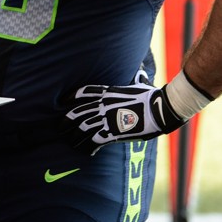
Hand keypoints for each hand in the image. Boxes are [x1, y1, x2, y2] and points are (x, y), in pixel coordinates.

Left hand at [65, 70, 185, 153]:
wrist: (161, 109)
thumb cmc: (153, 95)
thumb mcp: (141, 84)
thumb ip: (136, 78)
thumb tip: (141, 69)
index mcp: (108, 92)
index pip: (84, 92)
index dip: (71, 97)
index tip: (63, 102)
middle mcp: (104, 105)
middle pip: (77, 112)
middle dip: (66, 120)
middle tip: (60, 127)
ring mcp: (107, 119)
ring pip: (82, 128)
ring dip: (74, 136)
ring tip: (70, 141)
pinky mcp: (113, 133)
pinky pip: (94, 141)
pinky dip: (88, 147)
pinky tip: (87, 151)